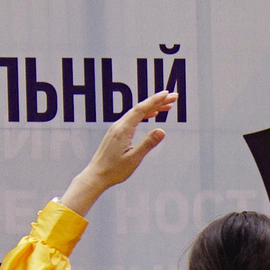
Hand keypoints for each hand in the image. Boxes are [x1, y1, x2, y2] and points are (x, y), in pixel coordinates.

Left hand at [62, 92, 173, 213]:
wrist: (96, 175)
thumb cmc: (114, 170)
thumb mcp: (134, 158)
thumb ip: (148, 143)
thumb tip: (162, 130)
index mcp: (123, 129)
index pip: (141, 109)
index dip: (155, 100)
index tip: (167, 94)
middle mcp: (119, 126)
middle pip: (140, 108)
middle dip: (158, 101)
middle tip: (173, 97)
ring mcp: (117, 129)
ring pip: (137, 113)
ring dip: (152, 107)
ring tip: (167, 106)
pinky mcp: (117, 133)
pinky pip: (132, 119)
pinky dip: (144, 114)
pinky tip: (152, 114)